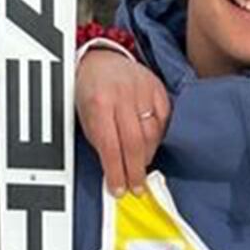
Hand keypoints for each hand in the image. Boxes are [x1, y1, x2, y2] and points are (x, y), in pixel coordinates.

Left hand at [74, 23, 169, 196]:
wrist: (101, 59)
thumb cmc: (90, 91)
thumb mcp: (85, 117)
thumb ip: (100, 142)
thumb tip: (114, 172)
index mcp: (99, 104)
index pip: (111, 146)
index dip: (116, 172)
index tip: (119, 189)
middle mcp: (123, 96)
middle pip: (135, 142)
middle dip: (135, 170)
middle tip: (137, 187)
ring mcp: (143, 90)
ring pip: (153, 133)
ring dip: (147, 155)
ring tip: (141, 166)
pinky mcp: (158, 88)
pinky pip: (165, 120)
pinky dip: (159, 137)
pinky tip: (151, 145)